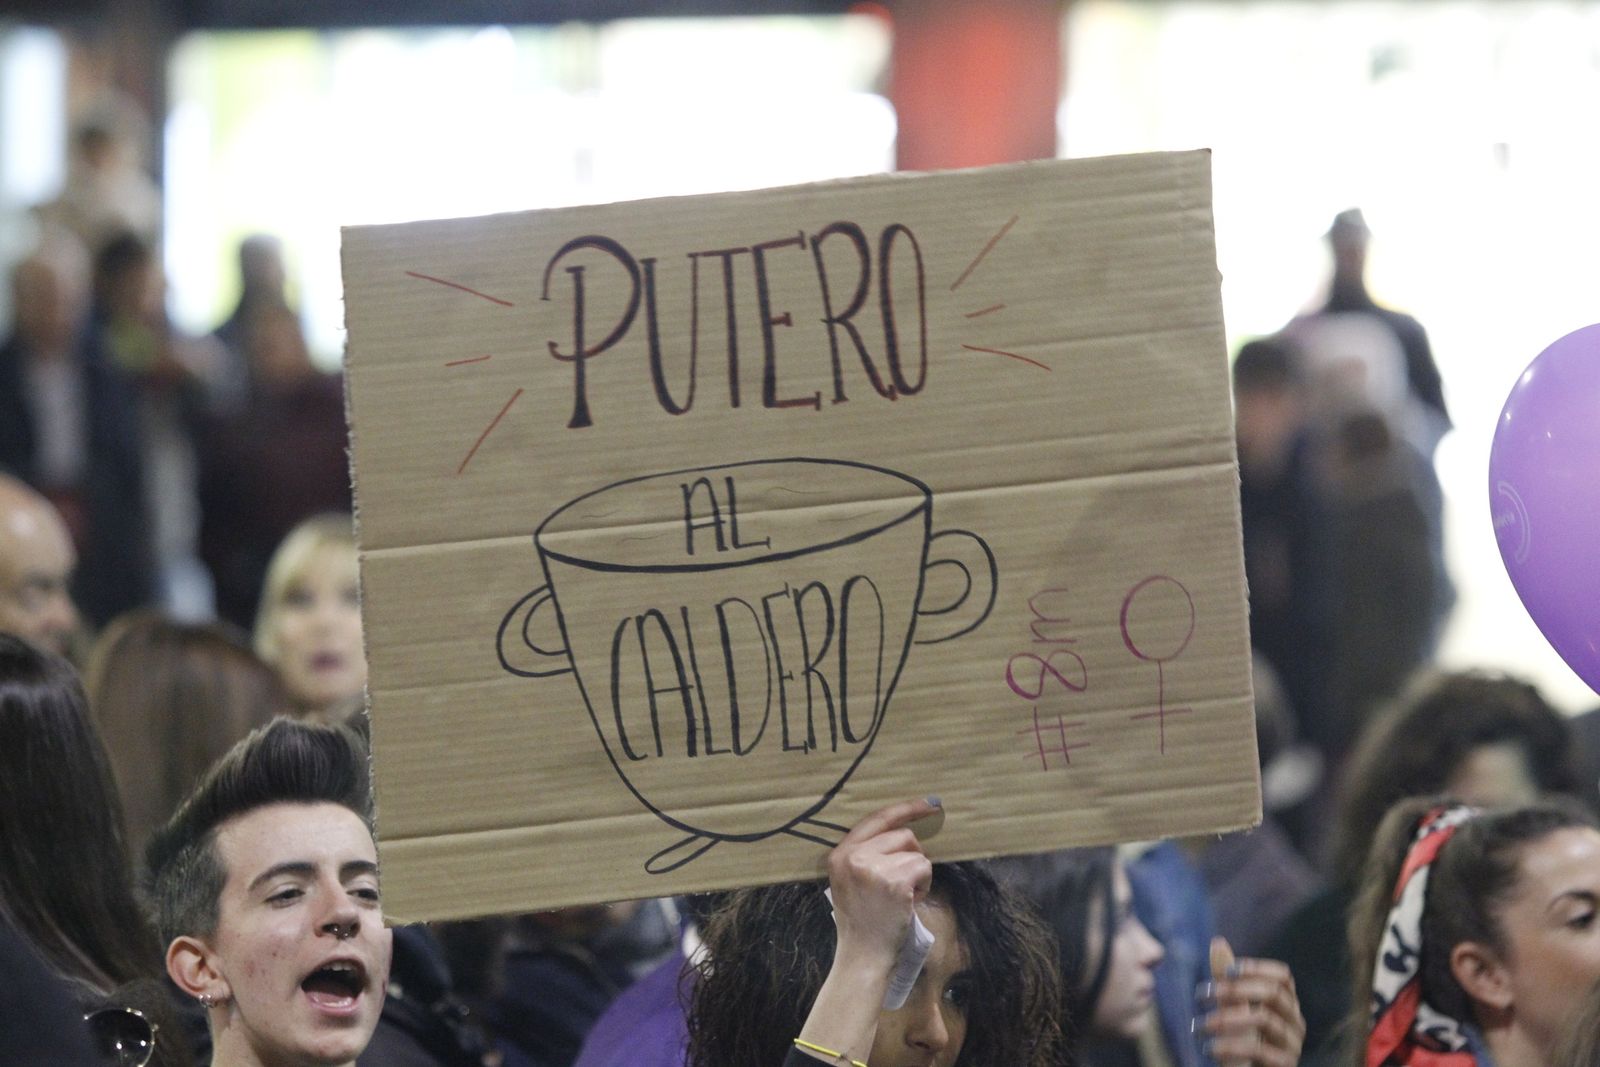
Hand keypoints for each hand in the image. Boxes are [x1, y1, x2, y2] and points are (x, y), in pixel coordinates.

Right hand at [825, 797, 938, 969]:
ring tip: (903, 896)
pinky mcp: (893, 881)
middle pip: (902, 834)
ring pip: (915, 852)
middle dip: (912, 856)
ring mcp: (872, 867)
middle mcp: (853, 856)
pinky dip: (923, 885)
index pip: (876, 819)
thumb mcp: (850, 881)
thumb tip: (904, 832)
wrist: (863, 956)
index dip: (905, 809)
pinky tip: (909, 902)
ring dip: (918, 873)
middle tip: (905, 883)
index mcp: (839, 854)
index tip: (929, 803)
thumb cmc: (863, 922)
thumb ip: (866, 855)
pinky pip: (923, 867)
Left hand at [1199, 940, 1304, 1066]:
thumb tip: (1217, 941)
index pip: (1283, 976)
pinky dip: (1230, 1046)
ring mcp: (1292, 1045)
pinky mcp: (1285, 1065)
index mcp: (1285, 1004)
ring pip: (1264, 1019)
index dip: (1256, 968)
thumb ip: (1227, 980)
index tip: (1226, 971)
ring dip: (1225, 1019)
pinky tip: (1210, 1048)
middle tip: (1201, 995)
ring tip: (1199, 1026)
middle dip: (1234, 990)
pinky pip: (1260, 1051)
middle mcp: (1295, 1022)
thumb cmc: (1241, 1042)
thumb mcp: (1233, 1009)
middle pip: (1274, 993)